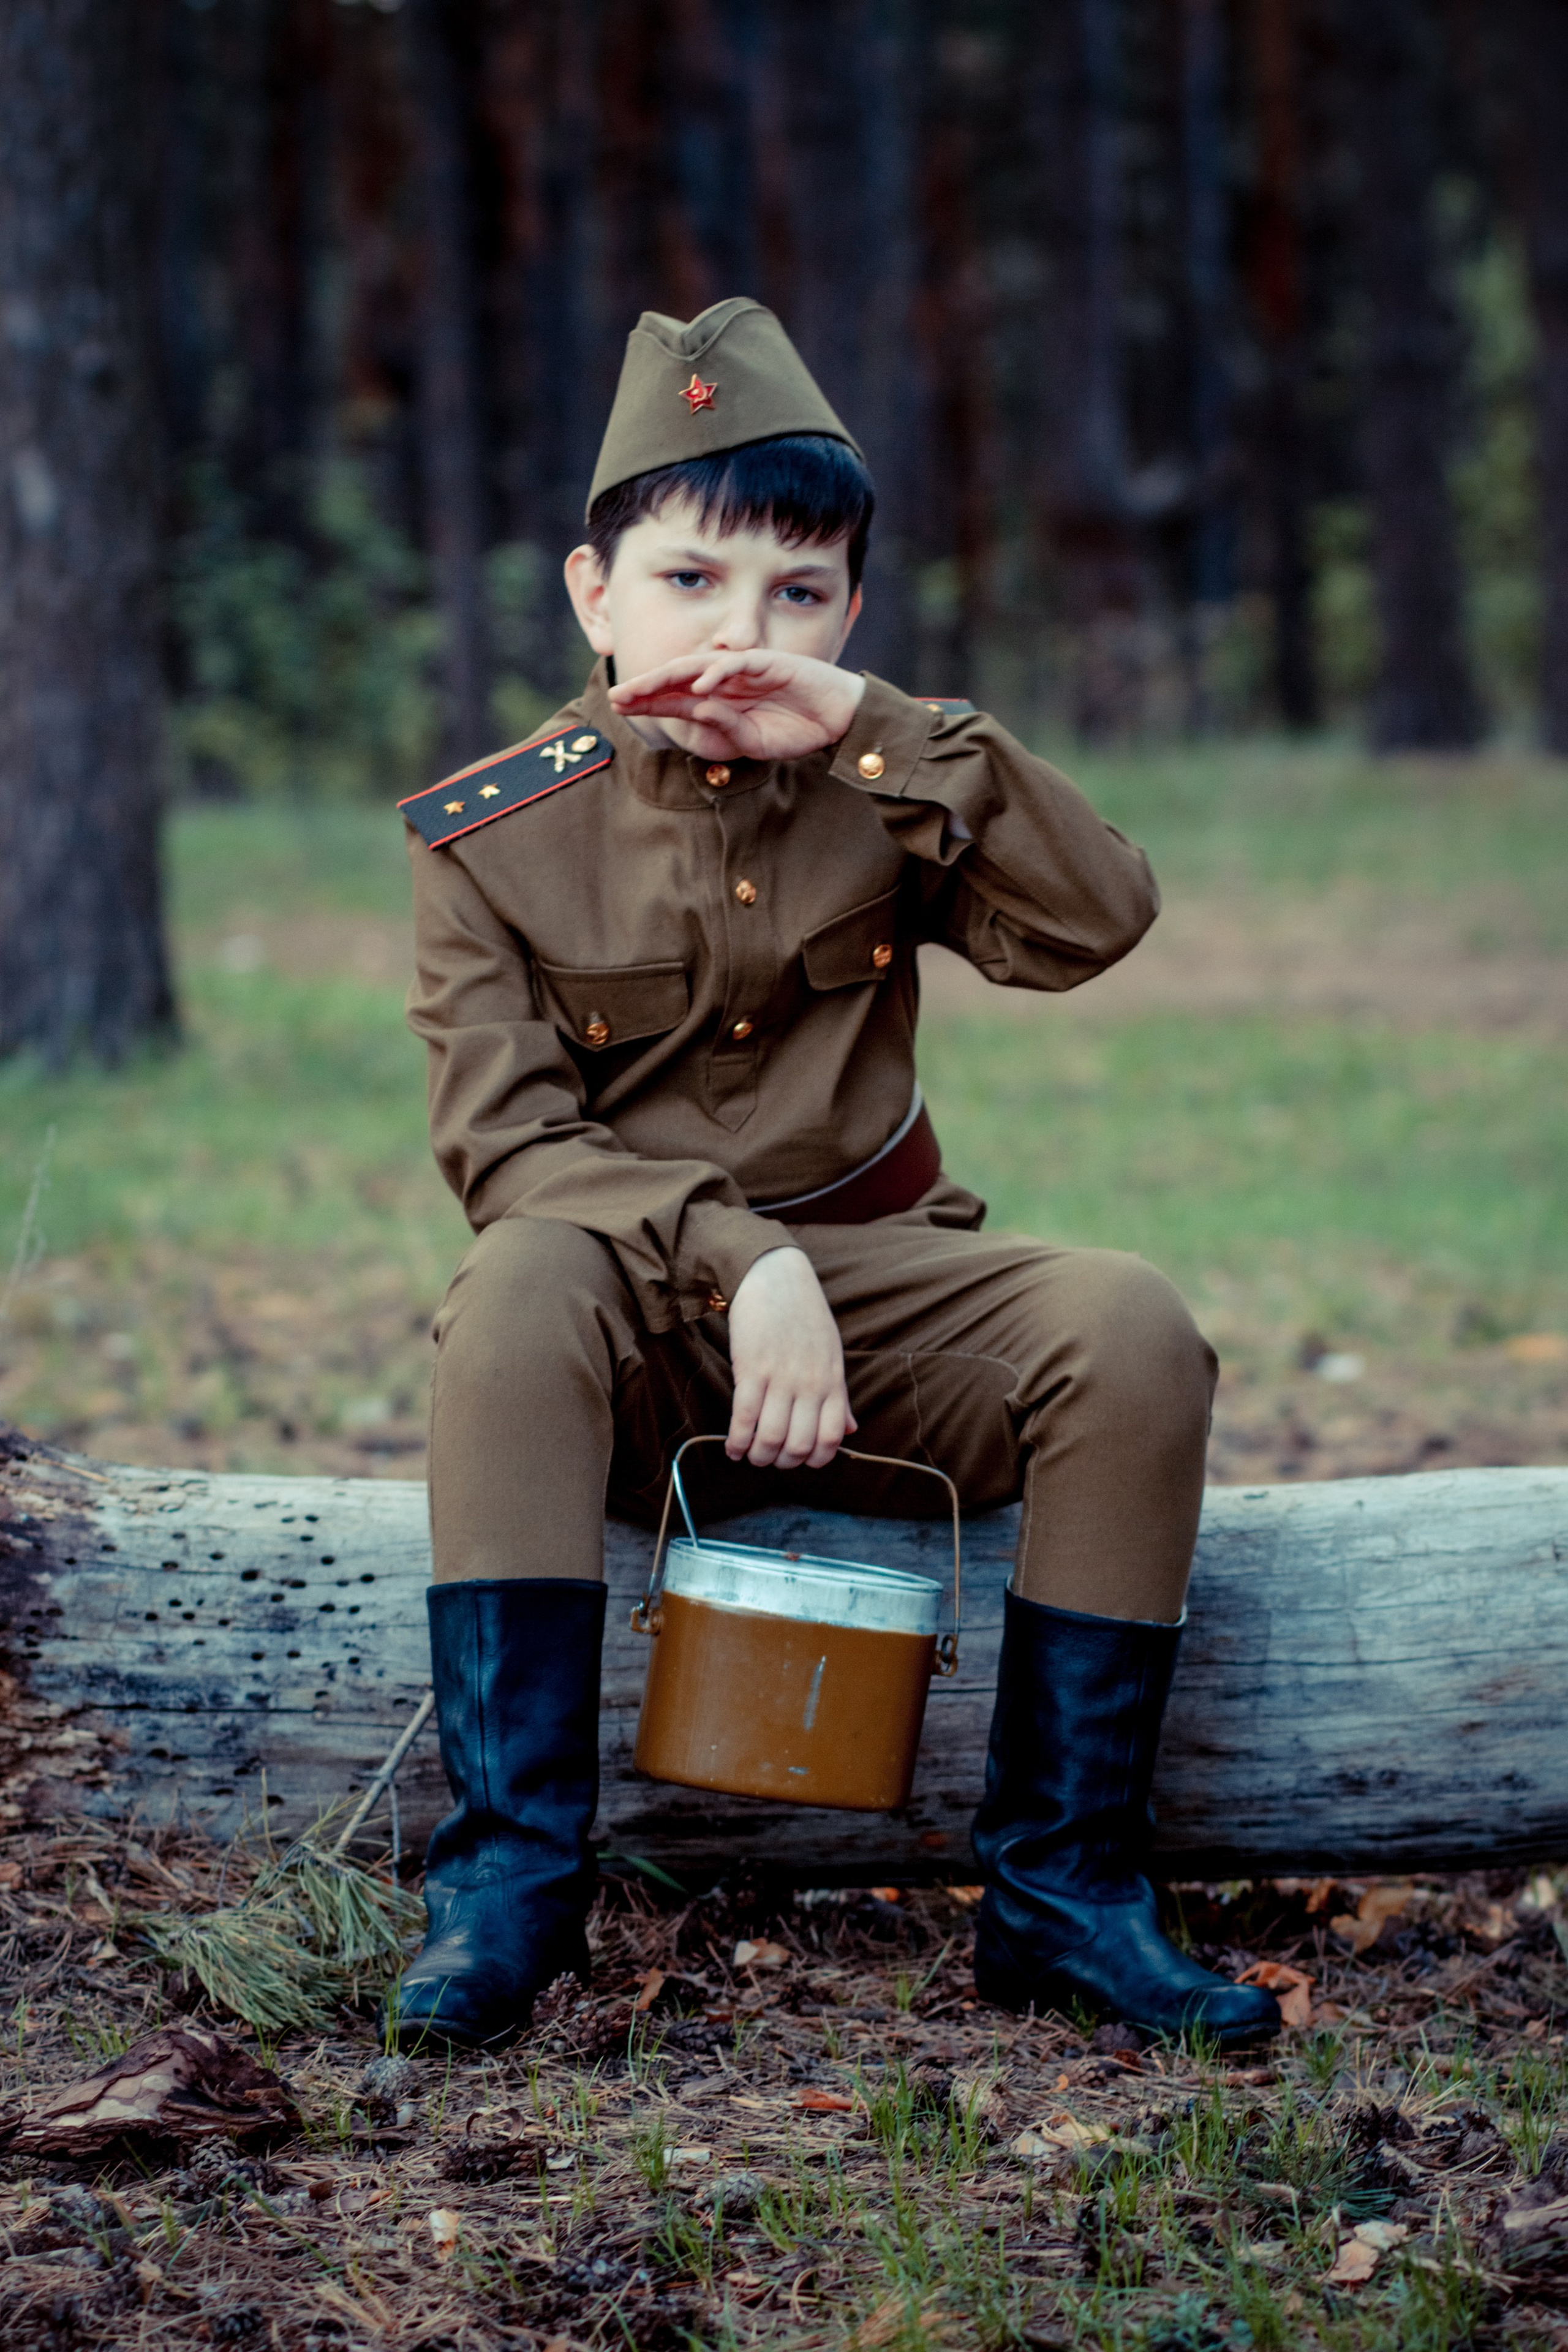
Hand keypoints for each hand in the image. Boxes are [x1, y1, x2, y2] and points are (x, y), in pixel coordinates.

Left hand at [609, 650, 866, 763]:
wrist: (837, 719)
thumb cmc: (796, 729)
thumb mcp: (753, 743)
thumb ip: (725, 732)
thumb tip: (695, 713)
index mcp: (720, 700)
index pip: (676, 698)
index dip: (648, 702)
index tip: (618, 707)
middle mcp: (726, 681)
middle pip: (678, 679)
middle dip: (647, 688)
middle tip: (616, 696)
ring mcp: (745, 669)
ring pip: (700, 667)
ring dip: (670, 678)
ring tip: (643, 689)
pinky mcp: (769, 662)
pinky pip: (738, 665)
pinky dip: (718, 674)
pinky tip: (698, 687)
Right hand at [725, 1246, 856, 1468]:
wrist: (775, 1276)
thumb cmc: (804, 1315)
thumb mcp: (831, 1353)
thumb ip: (839, 1396)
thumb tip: (850, 1430)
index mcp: (833, 1381)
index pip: (832, 1438)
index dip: (815, 1460)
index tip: (799, 1460)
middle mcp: (810, 1383)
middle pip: (799, 1446)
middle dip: (781, 1462)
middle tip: (768, 1459)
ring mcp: (781, 1377)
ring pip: (770, 1438)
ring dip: (758, 1457)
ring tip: (749, 1455)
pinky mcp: (751, 1369)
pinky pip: (744, 1419)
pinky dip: (737, 1441)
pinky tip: (732, 1447)